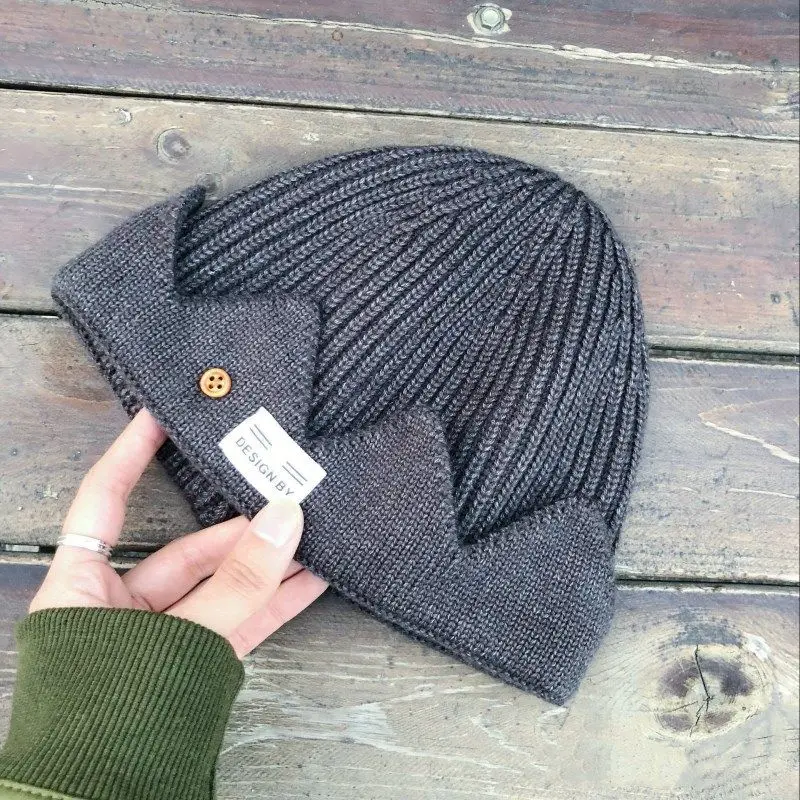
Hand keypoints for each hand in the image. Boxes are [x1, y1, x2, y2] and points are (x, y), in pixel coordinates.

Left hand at [30, 409, 327, 656]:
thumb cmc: (109, 718)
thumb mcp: (176, 641)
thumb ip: (237, 583)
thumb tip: (286, 517)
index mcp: (81, 588)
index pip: (104, 502)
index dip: (131, 454)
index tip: (162, 413)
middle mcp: (119, 606)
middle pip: (184, 550)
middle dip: (240, 526)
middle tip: (284, 491)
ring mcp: (163, 637)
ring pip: (221, 586)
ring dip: (268, 563)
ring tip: (313, 529)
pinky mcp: (196, 663)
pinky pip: (239, 622)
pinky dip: (275, 602)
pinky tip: (312, 578)